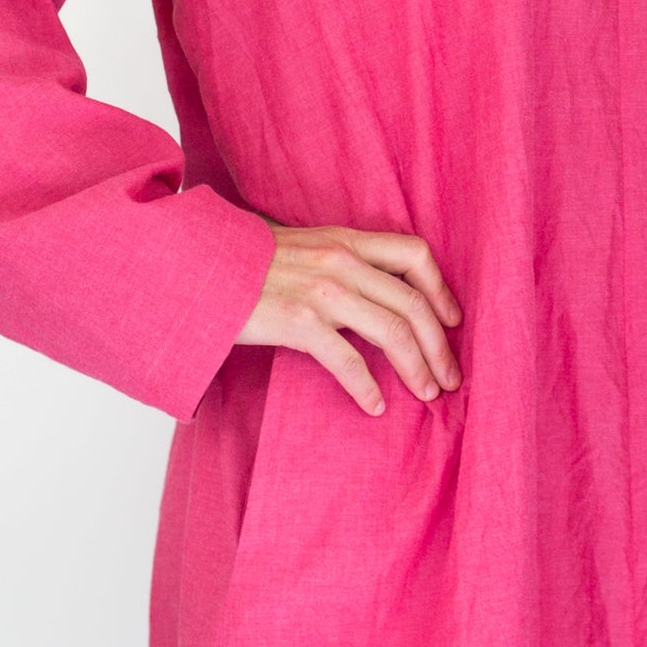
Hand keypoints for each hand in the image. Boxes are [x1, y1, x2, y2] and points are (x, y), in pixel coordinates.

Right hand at [237, 226, 461, 414]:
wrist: (193, 265)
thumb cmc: (243, 263)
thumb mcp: (300, 248)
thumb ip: (338, 262)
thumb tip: (372, 296)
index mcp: (345, 241)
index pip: (415, 254)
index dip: (441, 290)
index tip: (452, 322)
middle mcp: (341, 261)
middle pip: (413, 303)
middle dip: (440, 345)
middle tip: (451, 377)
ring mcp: (321, 291)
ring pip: (393, 331)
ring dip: (417, 368)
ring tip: (427, 393)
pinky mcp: (298, 321)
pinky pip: (348, 360)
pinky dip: (367, 387)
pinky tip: (374, 406)